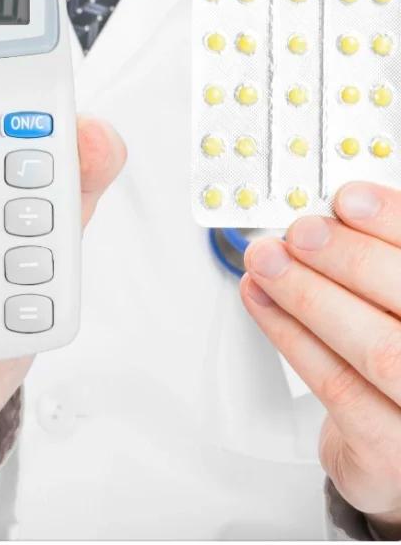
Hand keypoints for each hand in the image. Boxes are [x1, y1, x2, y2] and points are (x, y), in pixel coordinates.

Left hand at [241, 183, 400, 537]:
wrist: (394, 448)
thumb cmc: (393, 360)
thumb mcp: (387, 300)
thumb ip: (373, 260)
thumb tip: (328, 214)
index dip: (394, 223)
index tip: (348, 199)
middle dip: (347, 259)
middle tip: (299, 232)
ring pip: (374, 349)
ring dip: (309, 295)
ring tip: (266, 261)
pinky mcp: (391, 450)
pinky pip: (336, 385)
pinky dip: (290, 335)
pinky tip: (261, 300)